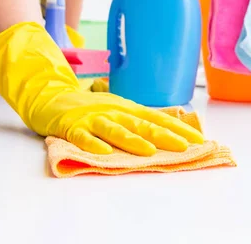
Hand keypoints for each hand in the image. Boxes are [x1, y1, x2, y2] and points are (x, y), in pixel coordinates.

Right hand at [0, 22, 202, 155]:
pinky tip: (102, 153)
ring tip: (148, 150)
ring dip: (132, 140)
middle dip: (165, 135)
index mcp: (127, 108)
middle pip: (142, 124)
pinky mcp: (72, 126)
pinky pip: (83, 136)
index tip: (199, 139)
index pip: (158, 118)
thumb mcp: (118, 109)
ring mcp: (93, 117)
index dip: (178, 128)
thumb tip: (168, 130)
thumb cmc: (90, 108)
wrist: (51, 98)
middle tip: (185, 146)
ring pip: (115, 129)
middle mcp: (114, 110)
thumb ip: (138, 120)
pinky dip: (92, 144)